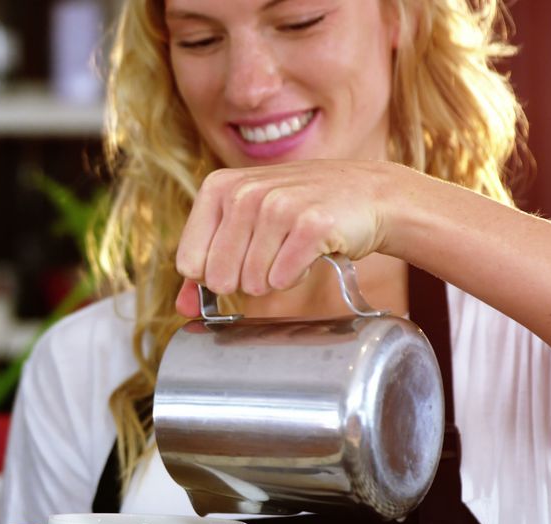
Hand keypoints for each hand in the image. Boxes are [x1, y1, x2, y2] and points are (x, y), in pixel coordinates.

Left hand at [176, 160, 400, 297]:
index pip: (189, 264)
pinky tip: (310, 251)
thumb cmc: (300, 211)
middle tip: (271, 253)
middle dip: (246, 279)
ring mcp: (278, 205)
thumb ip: (208, 264)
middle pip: (220, 278)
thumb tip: (183, 308)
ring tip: (292, 248)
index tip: (240, 256)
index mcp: (218, 187)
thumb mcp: (247, 224)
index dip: (215, 273)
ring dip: (275, 277)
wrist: (368, 194)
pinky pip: (284, 278)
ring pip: (253, 282)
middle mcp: (244, 192)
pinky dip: (297, 275)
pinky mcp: (312, 225)